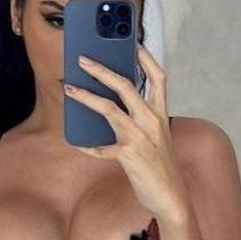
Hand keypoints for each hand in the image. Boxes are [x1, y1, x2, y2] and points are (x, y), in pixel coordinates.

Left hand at [63, 42, 186, 220]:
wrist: (171, 196)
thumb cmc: (160, 166)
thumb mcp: (157, 137)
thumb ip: (141, 120)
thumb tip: (113, 105)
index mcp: (161, 114)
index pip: (158, 78)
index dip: (146, 58)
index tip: (133, 43)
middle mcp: (152, 121)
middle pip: (127, 86)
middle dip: (103, 70)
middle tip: (84, 59)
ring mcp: (140, 137)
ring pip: (109, 108)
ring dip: (86, 97)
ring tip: (69, 89)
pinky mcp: (129, 155)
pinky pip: (101, 147)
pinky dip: (88, 145)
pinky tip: (77, 143)